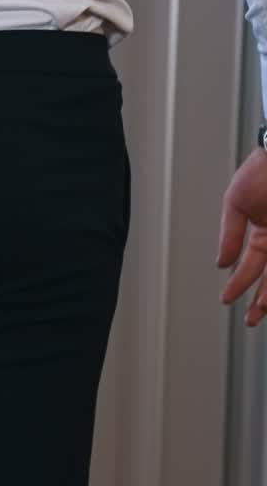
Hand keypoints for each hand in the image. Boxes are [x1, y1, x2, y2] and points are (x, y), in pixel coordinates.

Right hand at [218, 148, 266, 326]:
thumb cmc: (264, 167)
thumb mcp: (236, 202)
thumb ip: (230, 235)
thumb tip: (222, 262)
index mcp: (263, 231)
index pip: (249, 265)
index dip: (237, 284)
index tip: (226, 298)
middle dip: (261, 299)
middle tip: (252, 318)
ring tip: (263, 310)